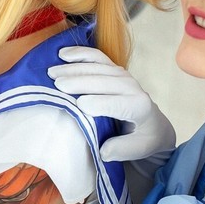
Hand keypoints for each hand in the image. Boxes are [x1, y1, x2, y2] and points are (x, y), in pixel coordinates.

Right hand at [47, 46, 175, 160]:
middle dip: (80, 81)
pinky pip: (96, 56)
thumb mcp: (139, 149)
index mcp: (139, 107)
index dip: (100, 103)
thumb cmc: (142, 137)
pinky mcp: (113, 68)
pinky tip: (62, 54)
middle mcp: (132, 87)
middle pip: (103, 81)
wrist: (153, 123)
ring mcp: (122, 74)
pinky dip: (79, 53)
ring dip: (73, 68)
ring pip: (96, 67)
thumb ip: (123, 150)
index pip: (118, 104)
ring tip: (52, 72)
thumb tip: (104, 150)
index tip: (80, 105)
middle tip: (56, 84)